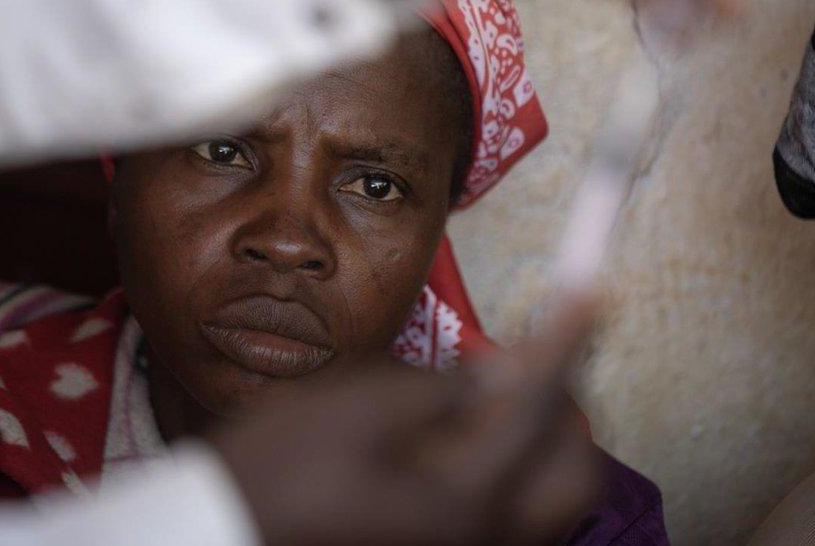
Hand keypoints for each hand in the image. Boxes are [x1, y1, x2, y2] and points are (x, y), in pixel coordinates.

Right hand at [210, 301, 599, 545]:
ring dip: (544, 435)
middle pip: (573, 469)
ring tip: (501, 385)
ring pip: (550, 497)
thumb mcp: (356, 408)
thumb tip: (503, 372)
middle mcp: (485, 538)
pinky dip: (514, 466)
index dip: (565, 337)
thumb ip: (443, 390)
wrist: (228, 532)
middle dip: (566, 401)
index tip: (586, 292)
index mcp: (464, 497)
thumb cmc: (280, 471)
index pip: (538, 402)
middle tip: (537, 348)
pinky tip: (471, 431)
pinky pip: (513, 513)